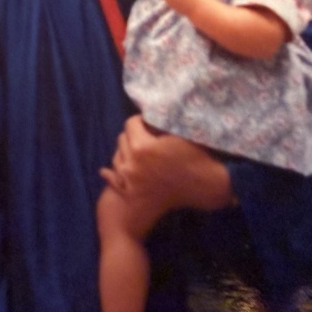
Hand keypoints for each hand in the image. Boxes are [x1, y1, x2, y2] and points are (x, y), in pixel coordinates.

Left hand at [99, 115, 232, 211]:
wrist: (204, 186)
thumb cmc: (195, 156)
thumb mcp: (177, 133)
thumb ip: (158, 124)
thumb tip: (147, 117)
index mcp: (142, 147)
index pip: (130, 123)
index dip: (141, 120)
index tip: (149, 123)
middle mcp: (131, 164)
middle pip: (122, 139)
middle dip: (133, 135)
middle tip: (146, 136)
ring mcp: (129, 181)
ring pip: (117, 158)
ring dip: (126, 152)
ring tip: (138, 152)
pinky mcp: (131, 194)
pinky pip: (114, 180)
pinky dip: (112, 173)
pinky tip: (107, 170)